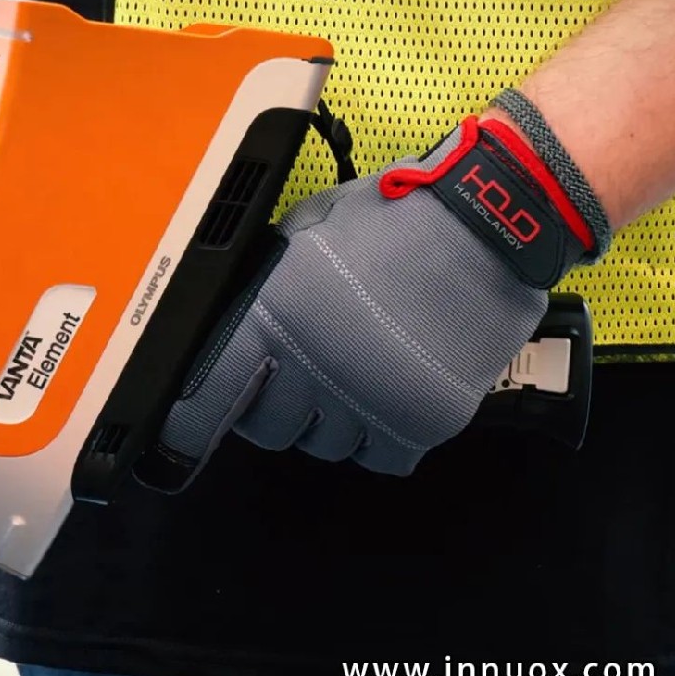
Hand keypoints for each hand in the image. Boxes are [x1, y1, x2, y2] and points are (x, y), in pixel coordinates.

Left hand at [157, 114, 600, 482]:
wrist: (491, 222)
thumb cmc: (392, 215)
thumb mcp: (307, 234)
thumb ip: (265, 289)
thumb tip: (234, 331)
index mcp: (274, 316)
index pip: (209, 398)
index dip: (190, 427)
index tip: (183, 441)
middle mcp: (314, 368)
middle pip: (270, 430)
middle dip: (275, 408)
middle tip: (297, 378)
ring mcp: (370, 400)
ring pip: (324, 447)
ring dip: (330, 421)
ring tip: (354, 375)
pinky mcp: (422, 421)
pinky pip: (380, 460)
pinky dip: (379, 437)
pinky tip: (388, 398)